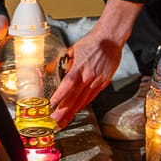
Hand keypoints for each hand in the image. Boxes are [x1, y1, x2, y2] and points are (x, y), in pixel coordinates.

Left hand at [50, 0, 141, 127]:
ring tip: (64, 121)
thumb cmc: (91, 42)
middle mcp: (89, 76)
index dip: (60, 96)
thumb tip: (49, 70)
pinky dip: (84, 103)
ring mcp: (98, 80)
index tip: (52, 105)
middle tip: (55, 121)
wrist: (110, 39)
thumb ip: (62, 63)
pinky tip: (78, 109)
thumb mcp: (72, 50)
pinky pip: (93, 95)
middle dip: (64, 111)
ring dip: (73, 111)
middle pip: (75, 97)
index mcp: (80, 67)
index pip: (68, 84)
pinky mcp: (105, 81)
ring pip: (84, 99)